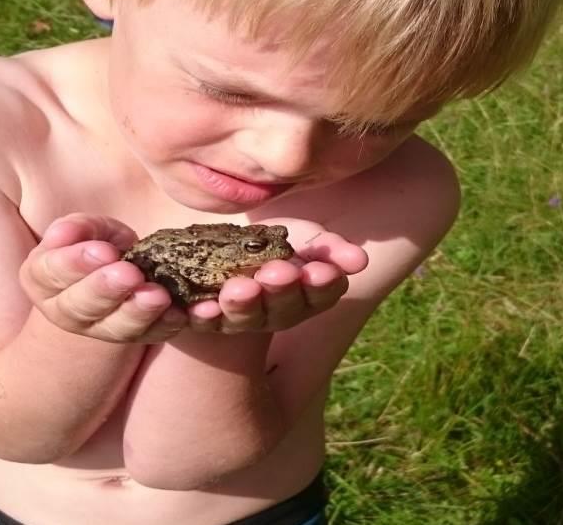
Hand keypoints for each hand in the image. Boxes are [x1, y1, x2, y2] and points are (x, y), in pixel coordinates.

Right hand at [19, 214, 186, 343]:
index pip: (54, 273)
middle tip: (129, 275)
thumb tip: (64, 233)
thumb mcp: (85, 228)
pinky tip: (183, 313)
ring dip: (139, 313)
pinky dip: (169, 324)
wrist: (118, 268)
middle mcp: (68, 312)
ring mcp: (102, 329)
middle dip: (107, 290)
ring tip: (157, 295)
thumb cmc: (95, 242)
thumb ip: (77, 229)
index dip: (76, 263)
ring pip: (118, 328)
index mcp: (44, 280)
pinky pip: (152, 334)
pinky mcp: (137, 335)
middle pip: (82, 307)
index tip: (102, 251)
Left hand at [186, 218, 367, 334]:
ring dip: (242, 305)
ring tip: (239, 288)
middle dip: (280, 290)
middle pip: (282, 308)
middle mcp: (277, 314)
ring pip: (245, 317)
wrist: (231, 248)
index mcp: (309, 296)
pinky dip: (204, 316)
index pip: (321, 293)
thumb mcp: (308, 240)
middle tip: (277, 272)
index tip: (321, 270)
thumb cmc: (280, 245)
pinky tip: (201, 307)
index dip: (321, 283)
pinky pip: (206, 322)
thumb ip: (333, 249)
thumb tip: (361, 260)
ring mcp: (242, 319)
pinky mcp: (209, 318)